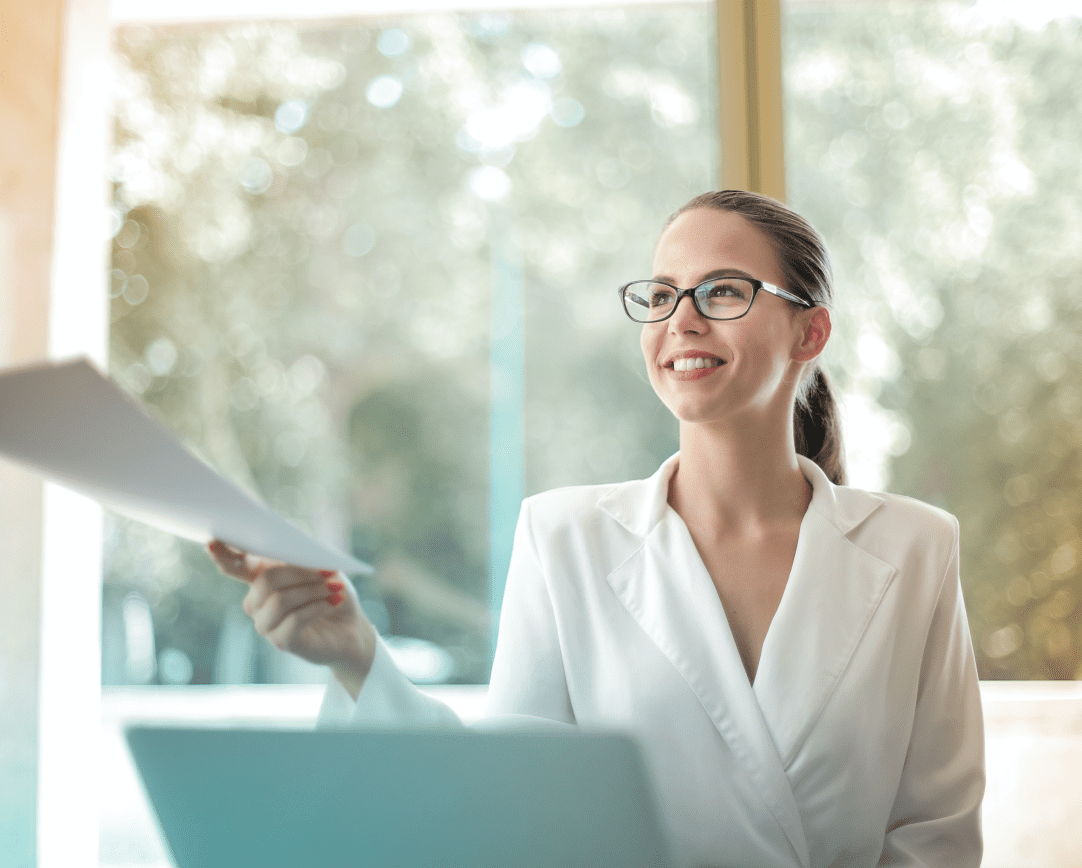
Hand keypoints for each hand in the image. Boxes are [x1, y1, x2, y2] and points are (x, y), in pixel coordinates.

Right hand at [207, 540, 376, 698]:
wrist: (351, 628)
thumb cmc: (332, 593)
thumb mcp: (323, 569)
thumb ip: (304, 557)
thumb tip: (294, 546)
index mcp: (261, 578)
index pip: (235, 566)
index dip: (223, 555)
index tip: (213, 542)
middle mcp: (257, 602)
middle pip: (266, 581)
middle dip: (300, 573)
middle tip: (330, 572)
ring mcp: (266, 624)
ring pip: (280, 600)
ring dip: (312, 591)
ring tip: (335, 588)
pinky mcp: (281, 641)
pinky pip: (294, 620)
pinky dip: (317, 607)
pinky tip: (333, 602)